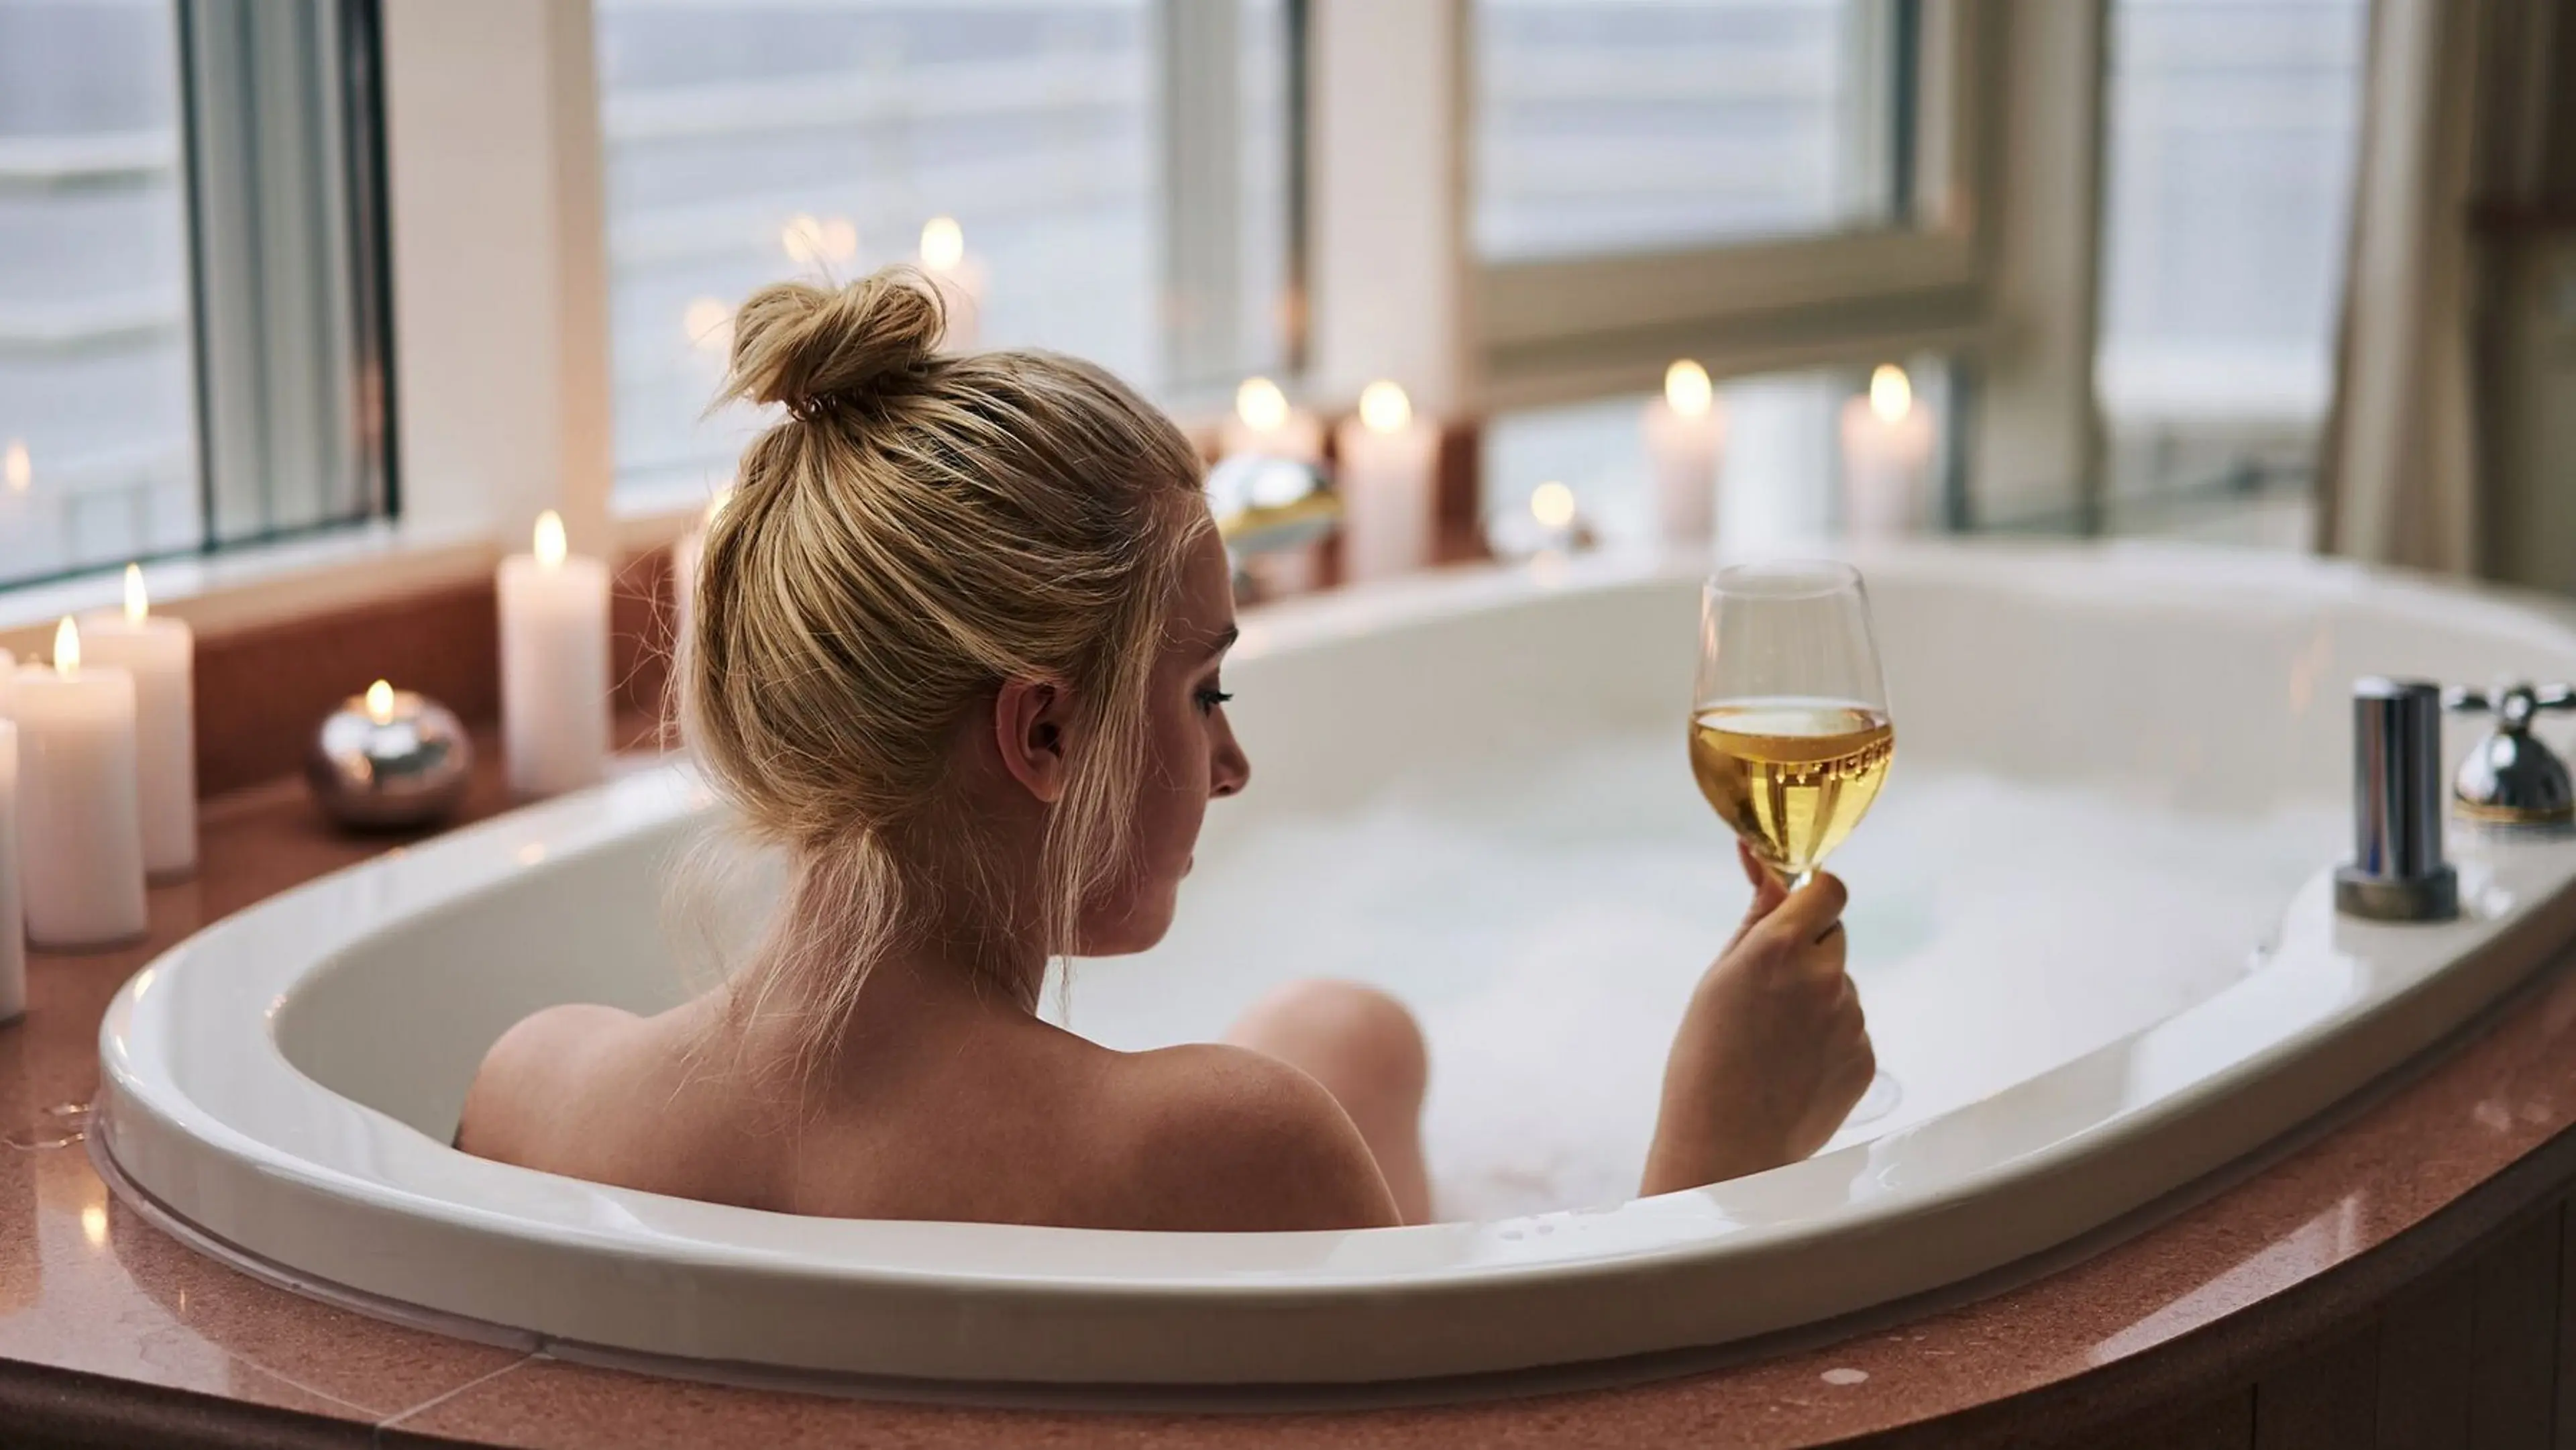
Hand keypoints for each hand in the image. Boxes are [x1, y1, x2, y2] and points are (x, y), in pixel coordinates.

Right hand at [1640, 843, 1875, 1193]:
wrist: (1725, 1145)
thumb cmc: (1705, 1058)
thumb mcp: (1718, 976)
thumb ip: (1755, 917)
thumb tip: (1765, 863)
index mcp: (1781, 948)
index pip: (1829, 889)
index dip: (1813, 895)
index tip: (1795, 909)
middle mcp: (1825, 978)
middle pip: (1834, 936)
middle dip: (1807, 949)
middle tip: (1767, 989)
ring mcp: (1850, 1020)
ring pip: (1840, 985)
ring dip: (1816, 997)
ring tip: (1773, 1040)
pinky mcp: (1865, 1057)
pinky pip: (1849, 1028)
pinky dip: (1826, 1038)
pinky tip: (1791, 1065)